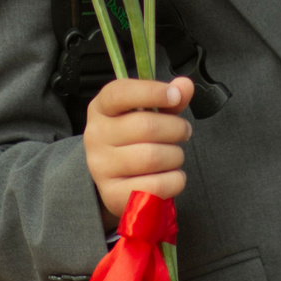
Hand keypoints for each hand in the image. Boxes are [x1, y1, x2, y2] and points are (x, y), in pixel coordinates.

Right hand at [83, 77, 194, 227]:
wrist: (115, 180)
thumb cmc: (133, 140)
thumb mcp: (147, 113)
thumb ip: (168, 99)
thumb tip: (185, 86)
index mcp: (101, 109)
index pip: (120, 93)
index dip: (152, 92)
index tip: (174, 96)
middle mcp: (95, 136)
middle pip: (146, 126)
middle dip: (176, 128)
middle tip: (183, 132)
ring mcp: (101, 167)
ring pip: (153, 157)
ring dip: (176, 156)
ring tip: (174, 155)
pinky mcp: (113, 194)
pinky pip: (156, 186)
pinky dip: (174, 180)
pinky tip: (170, 176)